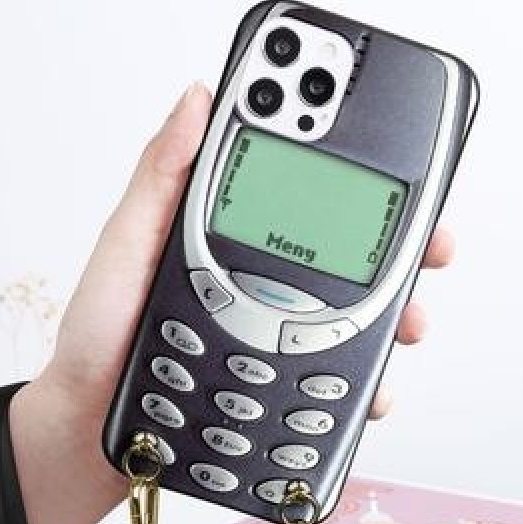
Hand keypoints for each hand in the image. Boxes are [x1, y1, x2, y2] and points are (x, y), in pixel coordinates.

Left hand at [31, 82, 453, 458]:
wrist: (89, 425)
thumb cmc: (96, 335)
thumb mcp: (123, 247)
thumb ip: (160, 178)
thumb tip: (196, 98)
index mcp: (223, 234)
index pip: (293, 188)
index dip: (342, 162)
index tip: (385, 146)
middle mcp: (255, 279)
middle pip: (343, 255)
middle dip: (397, 248)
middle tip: (433, 247)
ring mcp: (267, 334)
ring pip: (352, 318)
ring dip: (394, 316)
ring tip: (409, 325)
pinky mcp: (273, 386)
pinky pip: (332, 382)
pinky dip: (364, 383)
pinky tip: (375, 388)